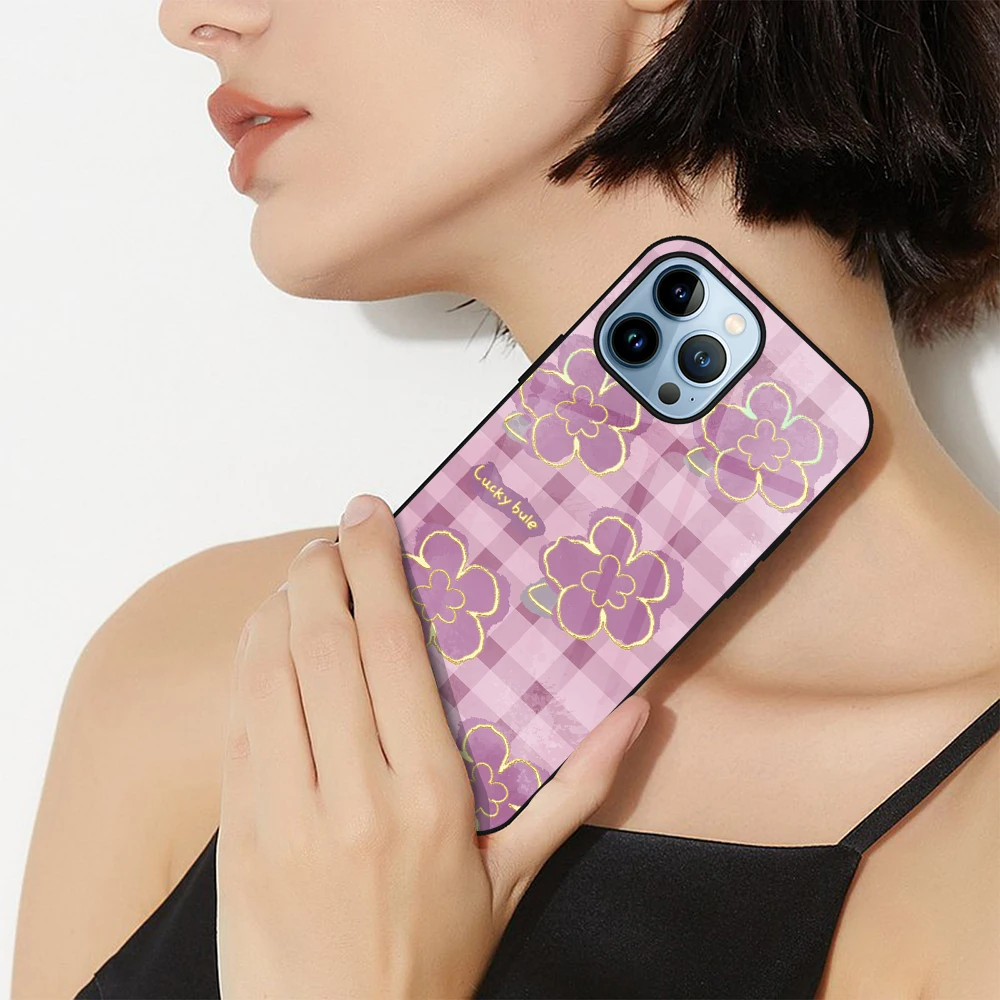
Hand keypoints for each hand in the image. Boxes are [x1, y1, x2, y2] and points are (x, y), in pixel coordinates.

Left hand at [217, 494, 649, 998]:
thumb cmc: (436, 955)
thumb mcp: (517, 875)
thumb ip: (579, 787)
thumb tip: (638, 709)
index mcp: (434, 796)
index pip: (394, 649)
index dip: (378, 568)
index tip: (370, 516)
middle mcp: (358, 797)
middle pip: (328, 644)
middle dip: (324, 568)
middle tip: (334, 534)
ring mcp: (288, 818)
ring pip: (271, 674)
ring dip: (280, 607)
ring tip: (301, 574)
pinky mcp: (238, 838)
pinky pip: (237, 728)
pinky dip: (247, 666)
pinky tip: (264, 638)